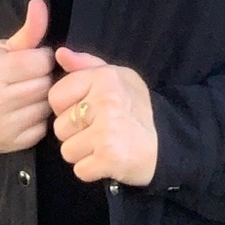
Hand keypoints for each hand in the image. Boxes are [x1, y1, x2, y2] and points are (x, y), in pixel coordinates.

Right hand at [0, 0, 53, 152]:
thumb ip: (29, 30)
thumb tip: (40, 4)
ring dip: (42, 100)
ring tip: (27, 94)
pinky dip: (37, 120)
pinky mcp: (5, 143)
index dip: (41, 59)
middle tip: (30, 78)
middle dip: (43, 79)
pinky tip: (24, 112)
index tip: (32, 60)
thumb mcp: (3, 46)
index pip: (43, 62)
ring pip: (45, 108)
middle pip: (45, 85)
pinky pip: (40, 129)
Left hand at [48, 47, 157, 185]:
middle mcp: (106, 101)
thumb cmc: (136, 109)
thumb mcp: (116, 77)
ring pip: (67, 151)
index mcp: (104, 78)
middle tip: (101, 130)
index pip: (56, 97)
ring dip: (83, 154)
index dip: (68, 108)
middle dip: (76, 134)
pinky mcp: (110, 158)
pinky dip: (92, 170)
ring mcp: (107, 131)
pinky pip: (80, 170)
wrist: (168, 144)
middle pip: (60, 127)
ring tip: (105, 145)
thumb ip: (85, 65)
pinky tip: (109, 160)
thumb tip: (59, 53)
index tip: (89, 111)